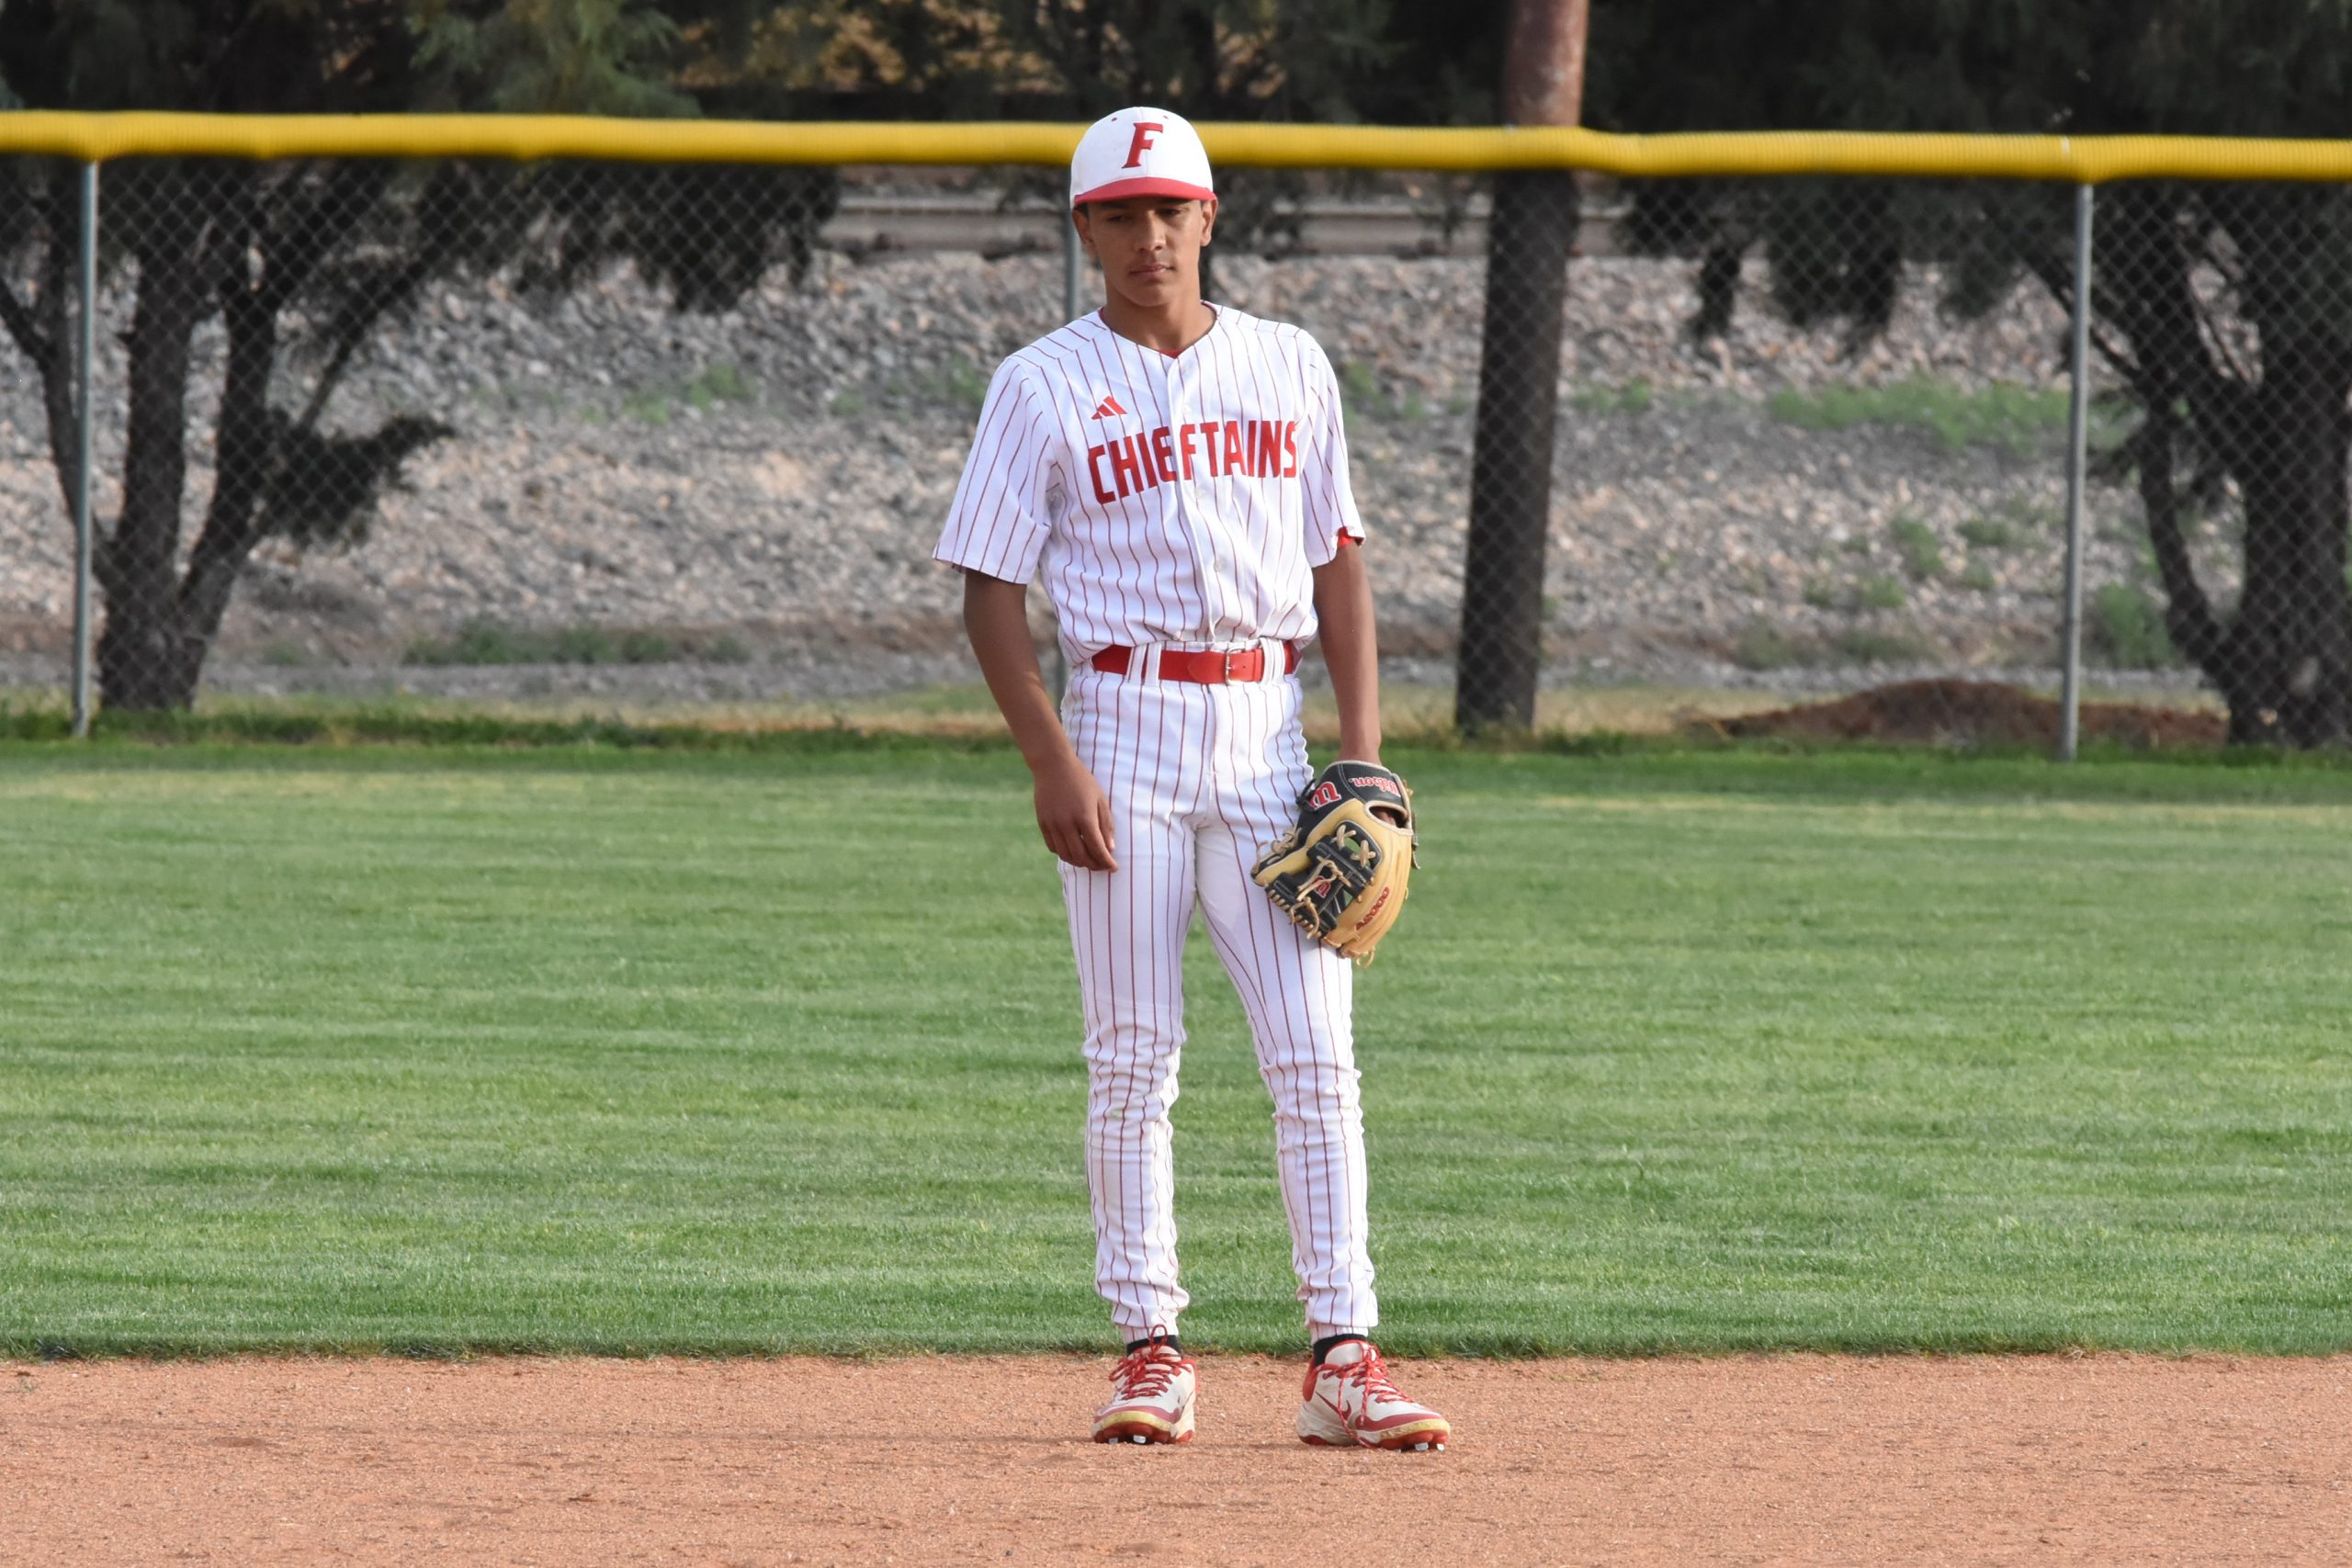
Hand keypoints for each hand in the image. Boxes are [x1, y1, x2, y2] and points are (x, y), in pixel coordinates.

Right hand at [1034, 755, 1117, 870]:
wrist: (1054, 766)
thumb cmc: (1082, 781)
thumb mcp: (1100, 799)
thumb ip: (1106, 824)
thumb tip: (1109, 848)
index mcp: (1085, 817)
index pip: (1097, 849)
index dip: (1107, 862)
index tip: (1114, 867)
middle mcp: (1067, 824)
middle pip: (1081, 856)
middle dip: (1094, 865)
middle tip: (1102, 866)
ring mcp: (1053, 825)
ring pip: (1066, 855)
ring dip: (1079, 862)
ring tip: (1088, 861)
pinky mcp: (1043, 824)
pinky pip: (1053, 847)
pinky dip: (1064, 854)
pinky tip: (1072, 852)